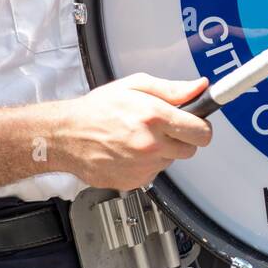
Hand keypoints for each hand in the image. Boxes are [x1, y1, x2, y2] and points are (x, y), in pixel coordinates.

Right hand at [60, 73, 212, 190]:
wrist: (66, 136)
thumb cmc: (97, 109)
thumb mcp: (135, 86)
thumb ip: (172, 89)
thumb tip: (200, 87)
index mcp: (154, 117)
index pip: (201, 132)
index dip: (201, 127)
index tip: (197, 123)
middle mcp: (151, 144)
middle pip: (191, 150)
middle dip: (183, 138)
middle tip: (164, 128)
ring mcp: (143, 166)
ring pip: (171, 161)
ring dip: (163, 151)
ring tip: (139, 137)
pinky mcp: (134, 182)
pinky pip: (154, 173)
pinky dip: (147, 164)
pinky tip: (130, 151)